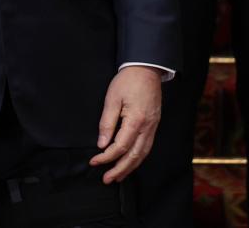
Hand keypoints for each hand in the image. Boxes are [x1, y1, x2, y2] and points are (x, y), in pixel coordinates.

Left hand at [89, 65, 161, 182]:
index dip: (106, 157)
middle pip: (134, 156)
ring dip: (130, 167)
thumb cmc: (127, 81)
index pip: (120, 146)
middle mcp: (148, 128)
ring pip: (143, 154)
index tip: (94, 162)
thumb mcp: (112, 99)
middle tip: (107, 179)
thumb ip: (107, 123)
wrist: (146, 70)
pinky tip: (130, 162)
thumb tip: (102, 144)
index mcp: (136, 121)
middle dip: (120, 170)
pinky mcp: (154, 125)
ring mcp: (153, 127)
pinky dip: (138, 158)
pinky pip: (147, 147)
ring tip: (118, 176)